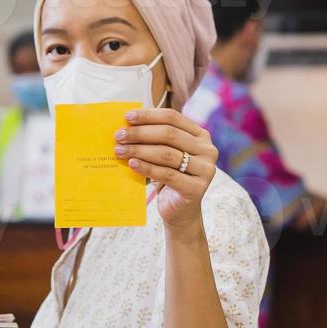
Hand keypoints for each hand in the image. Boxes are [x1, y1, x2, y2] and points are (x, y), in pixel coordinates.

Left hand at [114, 107, 217, 229]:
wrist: (180, 211)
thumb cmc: (169, 178)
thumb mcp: (164, 154)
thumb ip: (154, 139)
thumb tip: (126, 125)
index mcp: (201, 136)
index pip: (173, 118)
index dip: (149, 116)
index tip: (127, 117)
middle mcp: (208, 150)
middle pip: (169, 134)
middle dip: (140, 133)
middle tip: (119, 136)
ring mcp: (205, 170)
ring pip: (167, 154)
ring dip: (140, 150)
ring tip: (120, 150)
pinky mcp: (197, 189)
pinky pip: (167, 174)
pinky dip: (146, 168)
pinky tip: (132, 164)